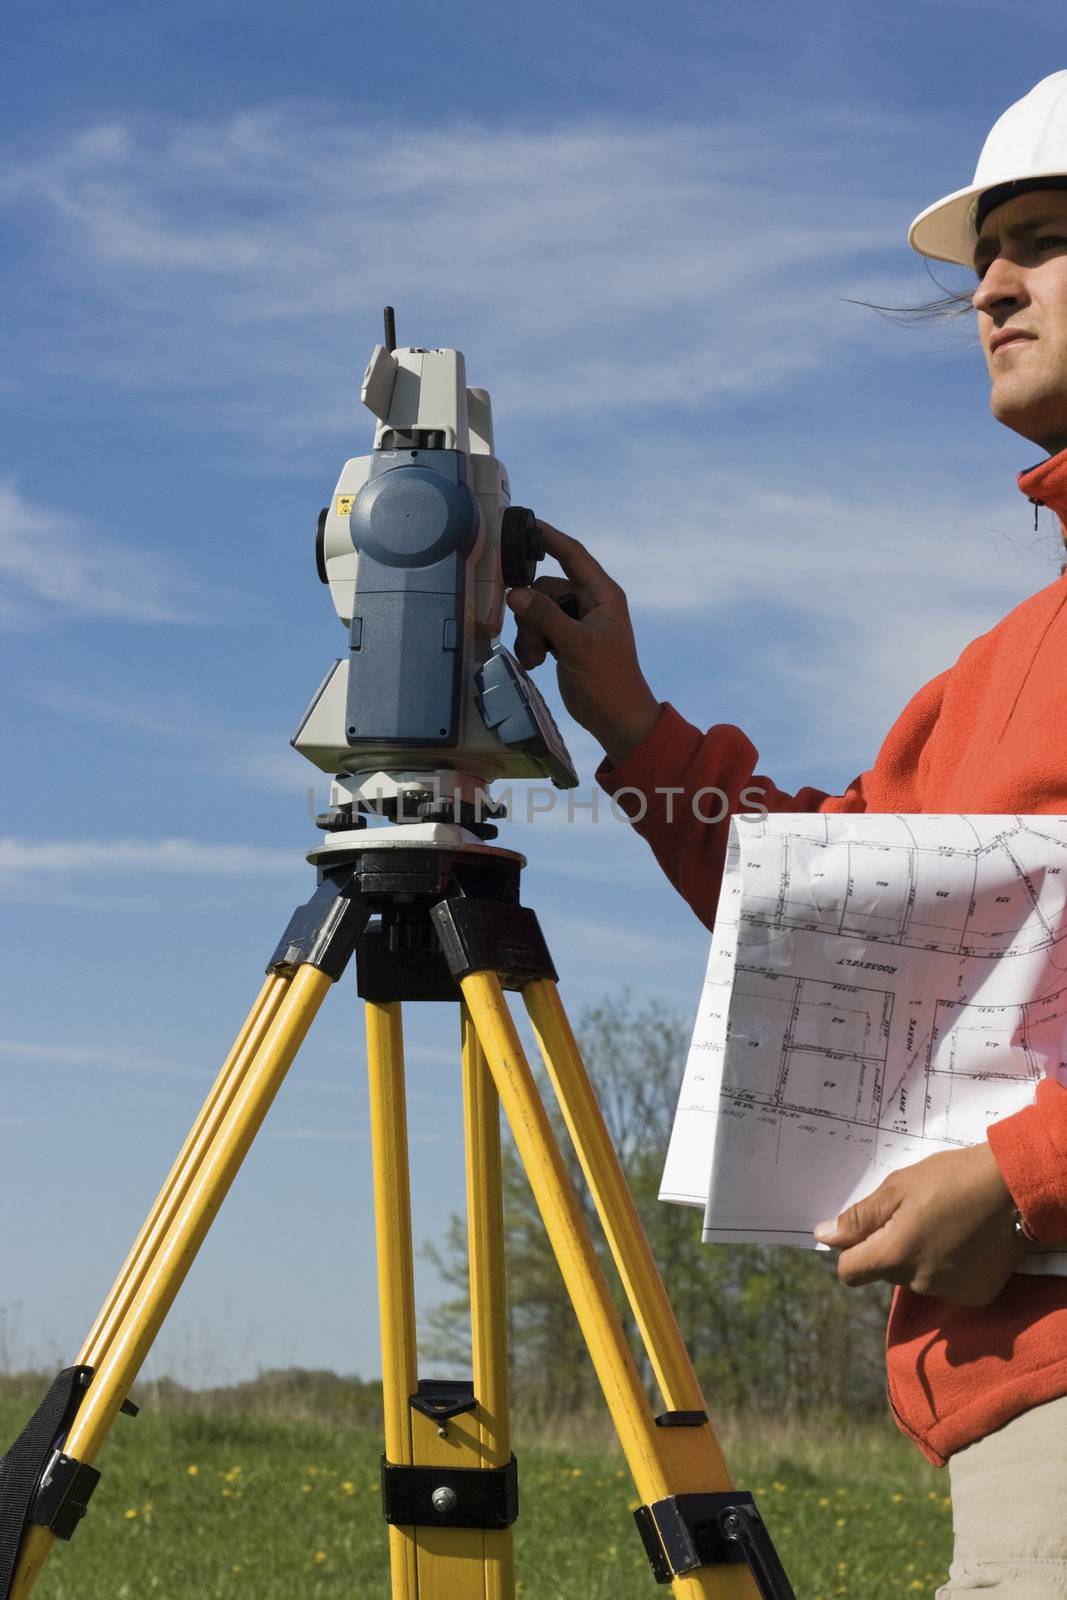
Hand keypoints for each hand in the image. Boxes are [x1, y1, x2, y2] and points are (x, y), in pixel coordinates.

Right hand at [504, 521, 659, 765]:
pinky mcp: (564, 640)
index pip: (574, 554)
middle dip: (532, 613)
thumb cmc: (607, 680)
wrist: (615, 718)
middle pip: (545, 587)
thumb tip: (514, 592)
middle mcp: (589, 602)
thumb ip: (545, 616)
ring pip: (536, 610)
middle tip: (534, 642)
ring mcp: (575, 621)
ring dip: (529, 633)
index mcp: (602, 595)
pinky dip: (530, 644)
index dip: (550, 538)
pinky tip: (534, 663)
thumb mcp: (575, 645)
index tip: (525, 523)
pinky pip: (537, 628)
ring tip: (535, 658)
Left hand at [813, 1143, 1030, 1306]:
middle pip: (885, 1271)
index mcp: (894, 1256)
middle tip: (915, 1214)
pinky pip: (946, 1284)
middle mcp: (919, 1283)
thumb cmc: (951, 1178)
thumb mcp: (898, 1188)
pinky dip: (948, 1267)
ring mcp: (949, 1293)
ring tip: (945, 1224)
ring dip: (920, 1257)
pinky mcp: (975, 1296)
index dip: (852, 1250)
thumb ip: (860, 1218)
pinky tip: (965, 1241)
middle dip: (891, 1246)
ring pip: (916, 1278)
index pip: (850, 1273)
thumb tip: (825, 1236)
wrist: (1013, 1187)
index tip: (868, 1230)